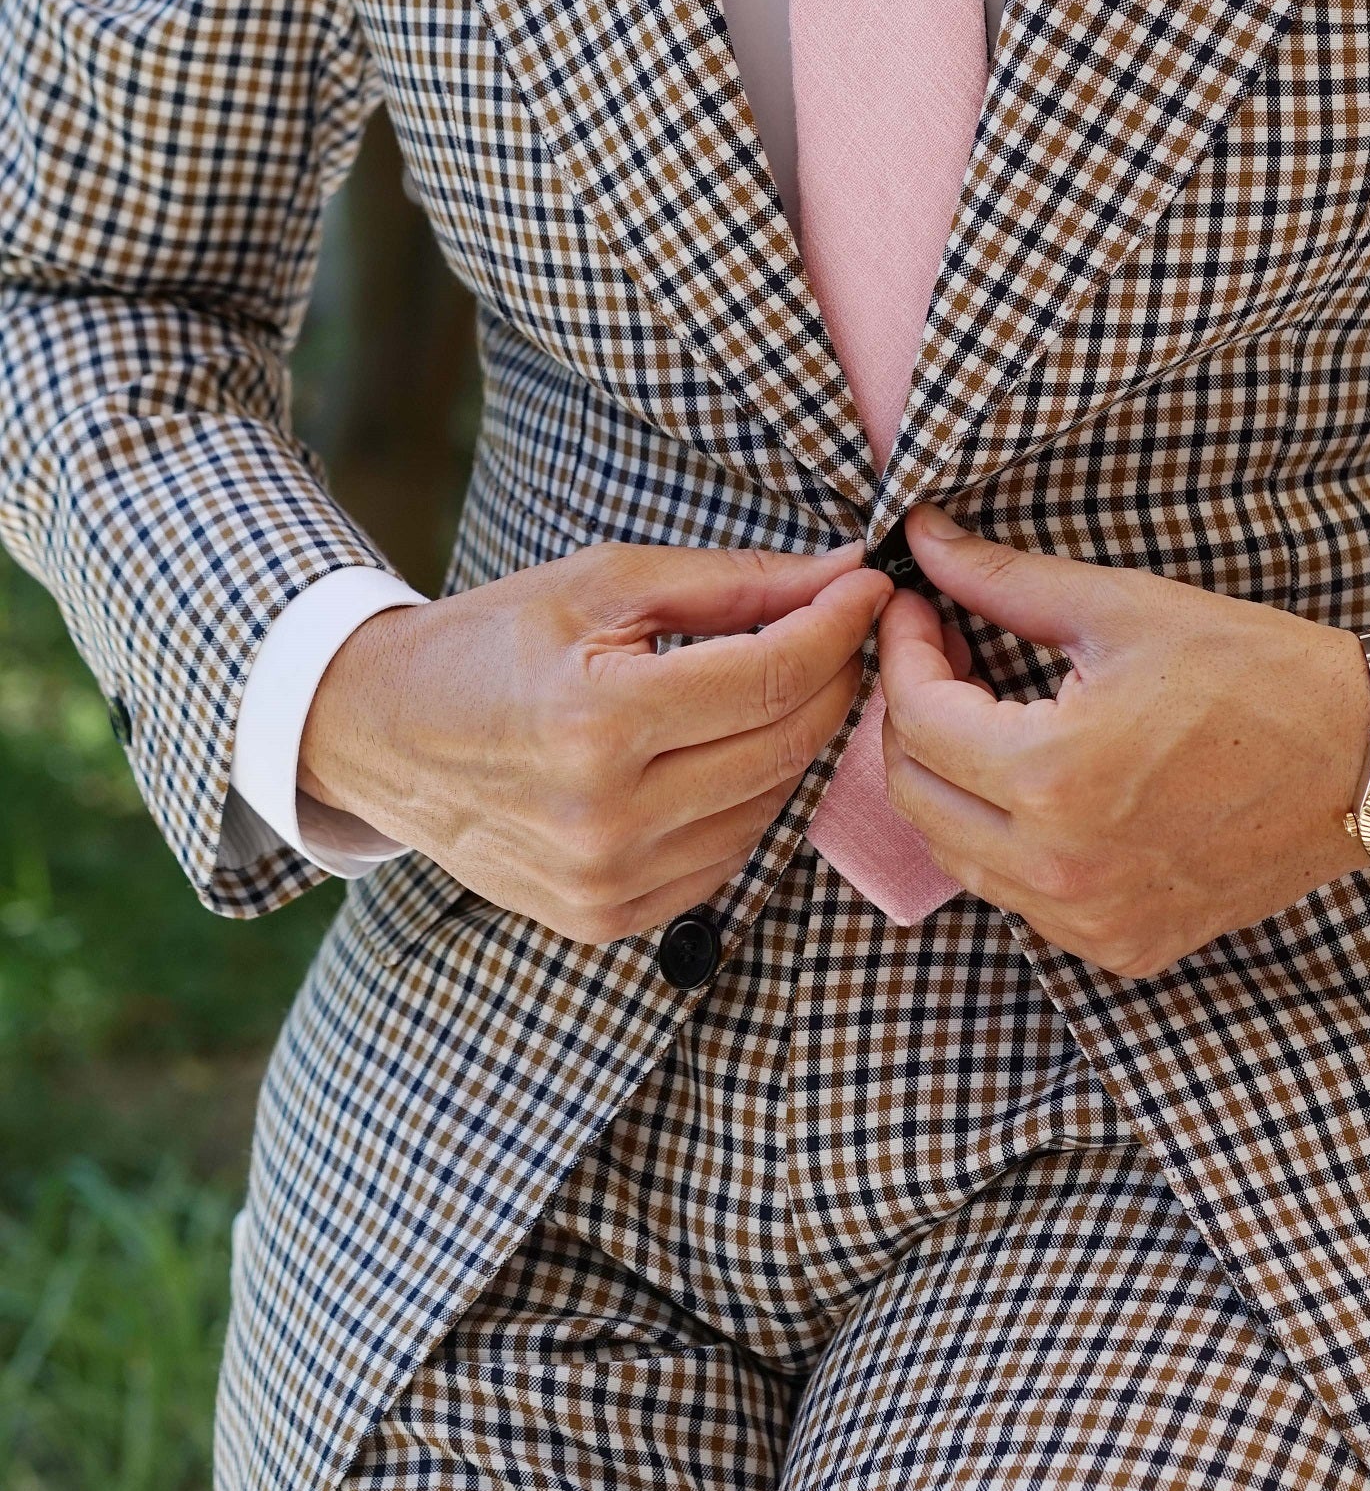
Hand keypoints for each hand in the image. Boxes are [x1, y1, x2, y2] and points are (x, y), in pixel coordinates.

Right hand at [299, 542, 890, 943]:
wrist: (380, 734)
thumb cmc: (490, 642)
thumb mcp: (602, 583)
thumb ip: (733, 582)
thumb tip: (843, 571)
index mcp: (598, 721)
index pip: (773, 676)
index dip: (838, 626)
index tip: (867, 588)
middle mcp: (605, 817)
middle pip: (786, 744)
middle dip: (834, 677)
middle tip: (843, 628)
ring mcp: (606, 881)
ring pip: (771, 805)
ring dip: (796, 740)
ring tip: (779, 682)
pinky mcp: (606, 919)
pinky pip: (728, 856)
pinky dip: (748, 799)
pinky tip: (724, 752)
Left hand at [876, 508, 1369, 974]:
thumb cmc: (1258, 671)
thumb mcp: (1123, 609)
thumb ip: (1003, 581)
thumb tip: (922, 539)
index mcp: (1052, 777)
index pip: (917, 716)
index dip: (903, 649)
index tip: (918, 607)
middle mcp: (1060, 869)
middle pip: (915, 794)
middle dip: (911, 715)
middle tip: (946, 654)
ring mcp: (1092, 922)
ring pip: (957, 856)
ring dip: (951, 781)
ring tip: (989, 713)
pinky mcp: (1124, 948)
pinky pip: (1021, 900)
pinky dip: (1007, 841)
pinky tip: (1042, 782)